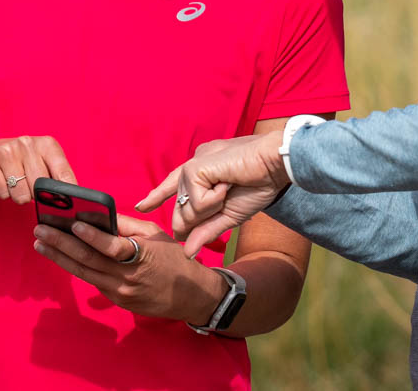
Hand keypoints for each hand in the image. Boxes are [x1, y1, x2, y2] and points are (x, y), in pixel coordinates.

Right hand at [0, 136, 76, 204]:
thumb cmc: (23, 163)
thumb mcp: (43, 164)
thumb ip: (58, 179)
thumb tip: (73, 201)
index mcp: (47, 145)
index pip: (63, 175)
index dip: (64, 194)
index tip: (66, 204)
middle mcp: (27, 143)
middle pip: (40, 188)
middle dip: (36, 196)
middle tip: (31, 189)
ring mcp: (7, 151)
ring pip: (21, 194)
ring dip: (19, 196)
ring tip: (16, 184)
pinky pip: (2, 193)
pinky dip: (3, 194)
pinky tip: (2, 181)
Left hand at [32, 215, 226, 322]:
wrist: (189, 295)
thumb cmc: (173, 258)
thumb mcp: (156, 235)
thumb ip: (127, 225)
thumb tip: (100, 214)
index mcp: (142, 257)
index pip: (113, 248)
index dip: (93, 237)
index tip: (73, 224)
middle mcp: (128, 278)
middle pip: (90, 260)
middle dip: (62, 244)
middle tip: (41, 230)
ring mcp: (121, 293)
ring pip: (85, 273)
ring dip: (60, 257)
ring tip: (41, 243)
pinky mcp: (117, 301)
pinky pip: (93, 281)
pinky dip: (76, 267)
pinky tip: (60, 255)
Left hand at [136, 132, 288, 257]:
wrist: (275, 164)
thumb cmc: (258, 185)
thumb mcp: (229, 215)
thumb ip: (207, 232)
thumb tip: (187, 252)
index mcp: (201, 172)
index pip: (173, 187)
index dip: (157, 197)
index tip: (143, 206)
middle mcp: (192, 168)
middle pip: (181, 211)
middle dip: (201, 217)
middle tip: (227, 196)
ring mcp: (191, 167)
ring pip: (188, 211)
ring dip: (212, 208)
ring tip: (230, 187)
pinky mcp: (194, 168)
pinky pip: (196, 204)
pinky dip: (215, 200)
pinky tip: (227, 184)